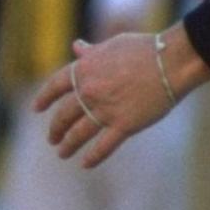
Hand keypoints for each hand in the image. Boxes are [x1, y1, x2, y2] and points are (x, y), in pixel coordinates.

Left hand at [31, 30, 208, 167]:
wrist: (173, 60)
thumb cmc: (146, 49)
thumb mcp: (112, 45)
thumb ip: (91, 52)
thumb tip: (76, 47)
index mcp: (83, 70)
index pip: (54, 87)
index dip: (44, 98)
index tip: (37, 108)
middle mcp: (89, 92)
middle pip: (64, 114)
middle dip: (56, 128)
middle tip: (52, 138)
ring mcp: (105, 110)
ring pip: (78, 133)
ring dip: (68, 145)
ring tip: (62, 153)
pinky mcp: (125, 125)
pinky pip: (104, 146)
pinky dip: (93, 157)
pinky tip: (84, 164)